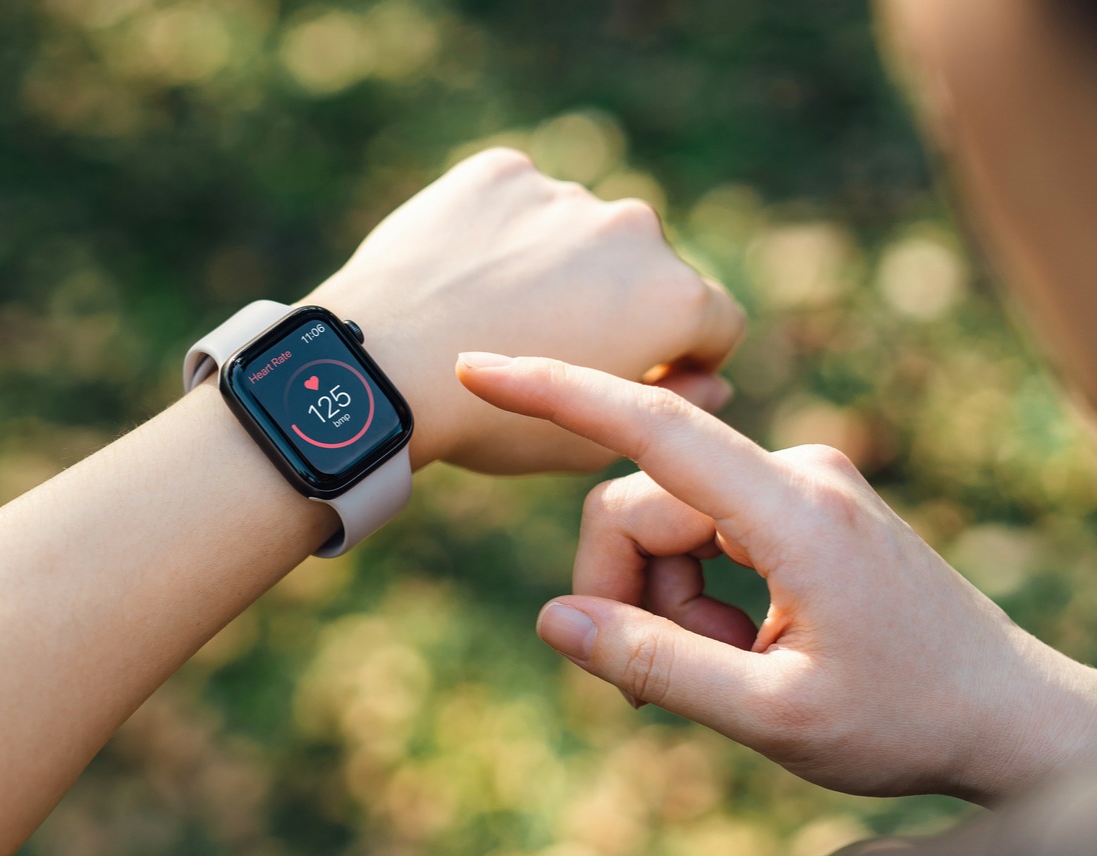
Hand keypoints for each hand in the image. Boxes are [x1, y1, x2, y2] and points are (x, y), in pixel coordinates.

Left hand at [308, 148, 743, 473]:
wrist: (380, 369)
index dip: (685, 356)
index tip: (640, 372)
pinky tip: (461, 274)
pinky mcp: (502, 171)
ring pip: (578, 230)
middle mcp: (635, 230)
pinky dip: (499, 229)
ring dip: (556, 261)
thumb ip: (667, 405)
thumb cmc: (486, 423)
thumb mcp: (587, 444)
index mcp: (675, 299)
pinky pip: (517, 199)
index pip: (717, 321)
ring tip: (492, 312)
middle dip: (617, 300)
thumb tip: (711, 377)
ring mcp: (566, 193)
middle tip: (549, 342)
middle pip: (646, 268)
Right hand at [456, 353, 1096, 803]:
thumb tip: (552, 620)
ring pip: (667, 524)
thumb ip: (655, 665)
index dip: (555, 393)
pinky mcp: (804, 503)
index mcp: (793, 510)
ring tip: (732, 670)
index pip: (650, 428)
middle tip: (660, 685)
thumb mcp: (770, 715)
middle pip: (639, 507)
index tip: (477, 367)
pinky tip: (746, 647)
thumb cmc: (905, 720)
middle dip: (627, 593)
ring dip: (669, 604)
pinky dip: (698, 594)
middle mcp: (797, 473)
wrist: (1014, 716)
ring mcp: (803, 483)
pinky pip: (705, 532)